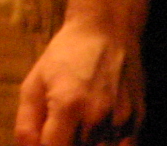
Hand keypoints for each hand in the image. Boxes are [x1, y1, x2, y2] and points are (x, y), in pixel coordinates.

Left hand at [15, 19, 143, 144]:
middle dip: (65, 144)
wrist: (107, 32)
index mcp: (67, 106)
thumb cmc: (64, 56)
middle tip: (60, 131)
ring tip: (78, 130)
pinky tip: (97, 136)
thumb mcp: (34, 83)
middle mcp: (97, 118)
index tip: (44, 140)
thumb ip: (27, 123)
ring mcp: (121, 122)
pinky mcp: (138, 122)